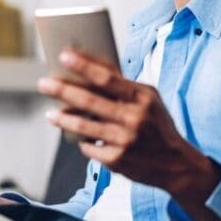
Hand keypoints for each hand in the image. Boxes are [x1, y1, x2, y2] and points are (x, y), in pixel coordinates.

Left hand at [38, 50, 218, 195]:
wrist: (176, 164)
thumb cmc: (157, 125)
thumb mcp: (149, 100)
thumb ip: (124, 86)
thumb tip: (90, 68)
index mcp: (142, 98)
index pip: (107, 78)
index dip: (83, 66)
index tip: (64, 56)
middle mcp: (133, 119)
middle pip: (89, 102)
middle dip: (62, 90)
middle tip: (43, 83)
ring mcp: (124, 142)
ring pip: (83, 127)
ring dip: (63, 119)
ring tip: (51, 113)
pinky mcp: (117, 161)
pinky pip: (89, 147)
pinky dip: (83, 142)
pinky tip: (80, 138)